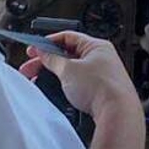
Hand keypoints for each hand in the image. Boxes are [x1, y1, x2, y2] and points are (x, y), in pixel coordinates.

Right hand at [20, 31, 139, 118]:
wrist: (117, 111)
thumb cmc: (101, 87)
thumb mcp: (68, 69)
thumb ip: (52, 59)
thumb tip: (43, 52)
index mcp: (97, 46)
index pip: (68, 37)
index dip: (48, 42)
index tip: (33, 50)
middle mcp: (102, 58)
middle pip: (68, 54)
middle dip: (47, 61)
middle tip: (31, 68)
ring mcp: (102, 75)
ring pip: (72, 70)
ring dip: (54, 74)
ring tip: (39, 80)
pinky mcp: (101, 90)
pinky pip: (78, 83)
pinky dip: (65, 85)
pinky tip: (55, 90)